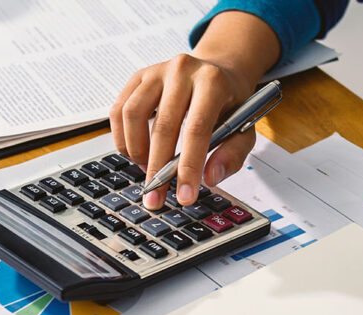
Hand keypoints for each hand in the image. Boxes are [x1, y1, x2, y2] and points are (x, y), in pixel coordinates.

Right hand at [109, 12, 280, 209]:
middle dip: (158, 169)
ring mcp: (156, 72)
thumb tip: (209, 177)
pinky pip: (118, 111)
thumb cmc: (229, 102)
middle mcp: (182, 71)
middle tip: (156, 197)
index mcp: (213, 81)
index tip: (185, 196)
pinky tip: (135, 152)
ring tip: (147, 170)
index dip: (189, 167)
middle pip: (163, 126)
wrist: (217, 69)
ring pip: (132, 116)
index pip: (196, 129)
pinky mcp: (138, 78)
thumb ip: (232, 154)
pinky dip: (122, 138)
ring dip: (137, 151)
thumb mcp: (244, 127)